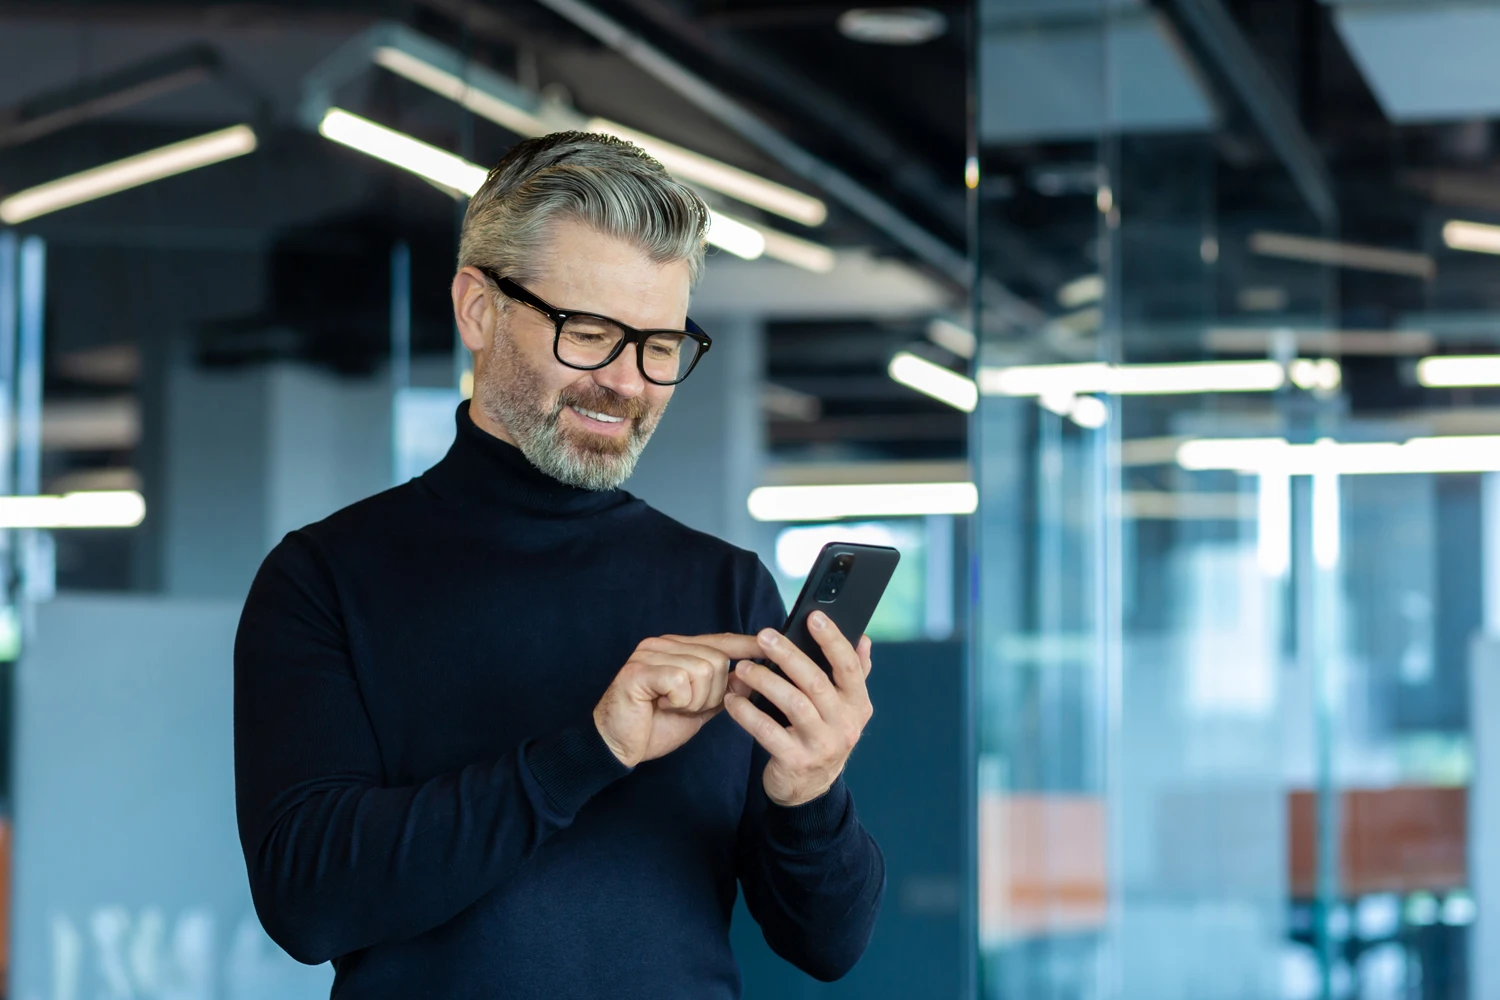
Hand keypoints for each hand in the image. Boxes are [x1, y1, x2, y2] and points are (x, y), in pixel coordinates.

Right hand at [594, 633, 763, 767]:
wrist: (618, 747)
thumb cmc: (655, 726)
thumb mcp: (698, 708)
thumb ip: (722, 691)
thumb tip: (751, 676)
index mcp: (677, 649)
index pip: (719, 641)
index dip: (745, 645)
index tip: (769, 645)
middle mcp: (663, 644)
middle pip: (716, 660)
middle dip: (711, 693)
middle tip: (684, 706)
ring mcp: (649, 654)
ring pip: (701, 670)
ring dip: (693, 700)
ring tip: (671, 706)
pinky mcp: (638, 670)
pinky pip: (680, 680)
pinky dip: (678, 700)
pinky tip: (660, 706)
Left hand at [722, 612, 873, 806]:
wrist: (810, 789)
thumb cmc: (822, 736)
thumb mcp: (844, 709)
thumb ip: (853, 675)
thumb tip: (864, 639)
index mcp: (858, 705)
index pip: (850, 667)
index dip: (833, 640)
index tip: (813, 616)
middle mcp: (846, 725)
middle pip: (817, 682)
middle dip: (789, 656)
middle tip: (764, 636)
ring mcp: (822, 745)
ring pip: (793, 704)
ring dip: (765, 682)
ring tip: (742, 668)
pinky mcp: (796, 761)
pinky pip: (767, 731)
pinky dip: (747, 713)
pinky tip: (732, 700)